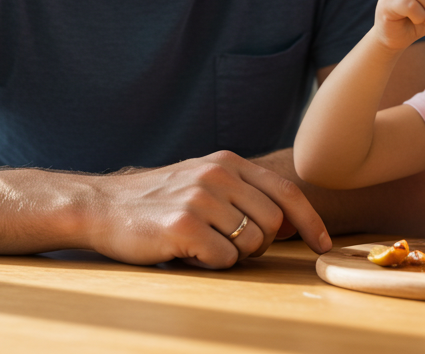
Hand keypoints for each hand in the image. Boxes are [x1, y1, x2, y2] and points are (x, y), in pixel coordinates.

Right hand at [86, 151, 331, 268]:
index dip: (310, 221)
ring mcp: (201, 199)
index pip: (285, 191)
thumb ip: (244, 193)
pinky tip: (187, 251)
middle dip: (259, 244)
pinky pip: (223, 259)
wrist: (101, 206)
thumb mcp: (203, 180)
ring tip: (201, 243)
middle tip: (227, 244)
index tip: (322, 244)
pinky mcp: (184, 226)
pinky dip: (210, 263)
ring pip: (250, 244)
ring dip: (230, 254)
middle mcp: (218, 175)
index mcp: (227, 162)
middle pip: (272, 223)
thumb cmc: (157, 201)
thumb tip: (291, 222)